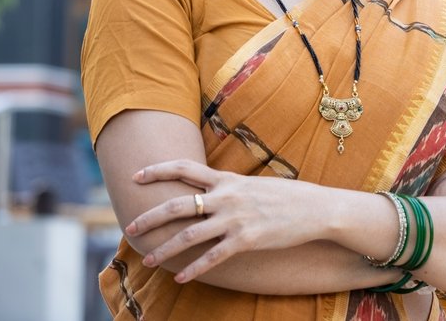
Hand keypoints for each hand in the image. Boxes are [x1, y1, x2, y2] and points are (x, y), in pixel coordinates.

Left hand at [125, 160, 321, 282]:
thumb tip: (210, 191)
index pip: (184, 168)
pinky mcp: (246, 240)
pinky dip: (193, 269)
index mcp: (228, 180)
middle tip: (130, 229)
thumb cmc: (287, 196)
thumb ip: (230, 187)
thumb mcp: (255, 184)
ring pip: (189, 235)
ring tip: (148, 260)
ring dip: (164, 250)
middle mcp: (227, 197)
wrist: (316, 208)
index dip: (157, 170)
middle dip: (149, 218)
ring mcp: (235, 219)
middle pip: (177, 205)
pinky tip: (180, 278)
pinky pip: (212, 257)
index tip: (136, 175)